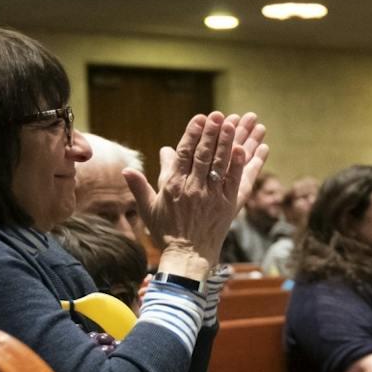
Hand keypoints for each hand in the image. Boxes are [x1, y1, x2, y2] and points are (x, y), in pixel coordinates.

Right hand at [130, 112, 269, 274]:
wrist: (187, 256)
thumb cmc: (166, 232)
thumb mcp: (148, 209)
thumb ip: (140, 186)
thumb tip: (127, 169)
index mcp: (173, 186)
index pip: (183, 154)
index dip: (192, 135)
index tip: (200, 118)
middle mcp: (193, 189)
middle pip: (204, 155)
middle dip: (212, 133)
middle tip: (219, 115)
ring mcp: (212, 196)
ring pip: (221, 164)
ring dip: (228, 142)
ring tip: (235, 123)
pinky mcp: (228, 205)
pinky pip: (236, 181)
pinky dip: (240, 164)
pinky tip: (245, 149)